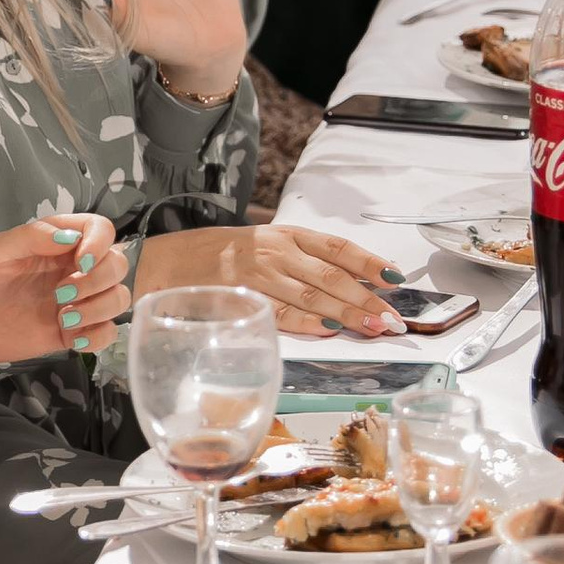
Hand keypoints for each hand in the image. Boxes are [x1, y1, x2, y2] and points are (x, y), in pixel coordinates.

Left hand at [0, 210, 130, 375]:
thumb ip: (32, 236)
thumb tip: (71, 238)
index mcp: (59, 242)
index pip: (101, 230)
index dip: (100, 243)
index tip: (80, 262)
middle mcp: (73, 269)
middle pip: (118, 265)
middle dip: (99, 280)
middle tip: (61, 294)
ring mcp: (77, 302)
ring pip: (118, 299)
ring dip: (100, 309)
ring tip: (64, 318)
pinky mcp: (73, 333)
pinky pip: (107, 334)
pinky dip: (98, 336)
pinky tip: (73, 339)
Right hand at [139, 221, 403, 339]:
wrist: (167, 261)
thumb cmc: (220, 256)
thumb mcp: (265, 246)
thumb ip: (302, 263)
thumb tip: (349, 287)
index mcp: (286, 234)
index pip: (337, 247)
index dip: (370, 263)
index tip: (395, 280)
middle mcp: (276, 250)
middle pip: (333, 275)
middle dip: (368, 299)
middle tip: (394, 319)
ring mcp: (259, 274)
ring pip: (314, 294)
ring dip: (349, 314)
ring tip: (375, 328)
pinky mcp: (243, 297)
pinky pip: (283, 311)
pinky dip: (309, 322)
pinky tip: (330, 329)